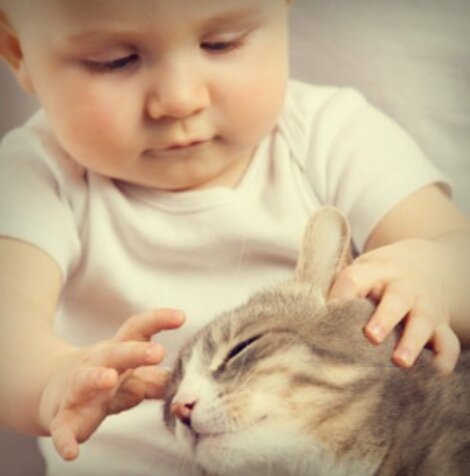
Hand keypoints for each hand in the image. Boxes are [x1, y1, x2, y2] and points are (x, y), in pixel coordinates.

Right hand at [38, 308, 184, 460]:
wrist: (53, 387)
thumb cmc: (105, 378)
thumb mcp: (132, 375)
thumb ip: (158, 379)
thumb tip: (190, 385)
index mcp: (118, 350)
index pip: (138, 329)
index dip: (158, 320)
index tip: (181, 316)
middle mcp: (97, 364)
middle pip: (115, 352)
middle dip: (134, 352)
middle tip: (158, 352)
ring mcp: (77, 389)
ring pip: (84, 379)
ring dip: (96, 378)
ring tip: (109, 379)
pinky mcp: (62, 417)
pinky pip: (61, 429)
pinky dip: (64, 440)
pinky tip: (72, 453)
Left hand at [328, 239, 460, 373]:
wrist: (425, 264)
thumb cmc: (379, 277)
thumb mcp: (360, 272)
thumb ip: (340, 292)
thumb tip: (309, 321)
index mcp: (374, 272)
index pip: (355, 278)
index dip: (343, 293)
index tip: (329, 310)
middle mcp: (402, 286)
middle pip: (396, 299)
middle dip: (384, 318)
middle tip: (371, 337)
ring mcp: (424, 305)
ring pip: (422, 321)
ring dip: (412, 341)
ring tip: (400, 362)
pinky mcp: (441, 324)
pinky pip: (448, 342)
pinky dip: (443, 358)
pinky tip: (433, 374)